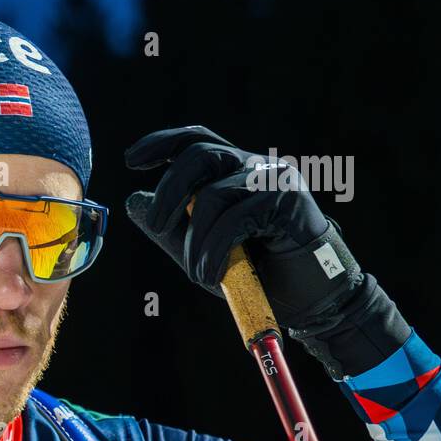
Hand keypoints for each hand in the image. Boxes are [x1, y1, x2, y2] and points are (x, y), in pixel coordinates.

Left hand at [123, 125, 362, 332]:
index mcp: (236, 171)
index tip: (131, 160)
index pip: (197, 140)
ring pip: (212, 193)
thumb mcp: (201, 249)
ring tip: (197, 273)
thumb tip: (133, 201)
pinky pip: (234, 219)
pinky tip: (209, 275)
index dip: (162, 143)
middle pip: (199, 155)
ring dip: (196, 240)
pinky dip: (214, 250)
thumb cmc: (258, 274)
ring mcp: (275, 179)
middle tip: (160, 226)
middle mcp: (256, 166)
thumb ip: (171, 227)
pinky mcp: (289, 199)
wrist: (310, 300)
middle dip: (169, 190)